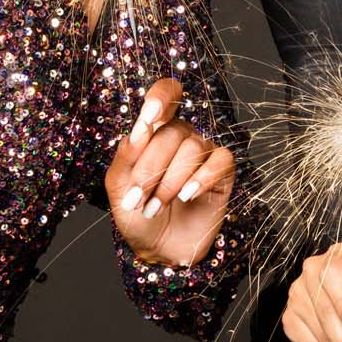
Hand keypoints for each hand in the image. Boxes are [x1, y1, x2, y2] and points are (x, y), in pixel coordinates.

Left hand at [103, 78, 235, 267]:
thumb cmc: (136, 213)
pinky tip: (186, 197)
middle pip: (172, 131)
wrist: (157, 248)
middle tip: (139, 198)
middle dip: (151, 168)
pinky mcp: (222, 172)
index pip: (167, 93)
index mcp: (154, 129)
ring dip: (170, 182)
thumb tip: (140, 130)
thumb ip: (126, 155)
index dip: (161, 97)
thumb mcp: (119, 185)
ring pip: (193, 148)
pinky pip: (220, 161)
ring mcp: (203, 153)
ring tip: (156, 206)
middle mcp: (181, 135)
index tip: (149, 119)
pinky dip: (201, 179)